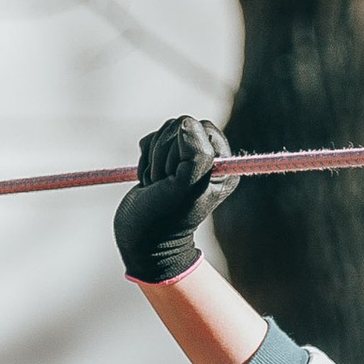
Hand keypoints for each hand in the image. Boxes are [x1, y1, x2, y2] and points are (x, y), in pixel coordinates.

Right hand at [115, 116, 238, 282]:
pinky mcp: (165, 160)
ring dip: (152, 158)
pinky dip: (144, 159)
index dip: (183, 146)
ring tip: (156, 185)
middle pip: (182, 125)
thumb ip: (195, 155)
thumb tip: (188, 122)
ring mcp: (186, 160)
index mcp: (223, 167)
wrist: (141, 241)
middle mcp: (209, 161)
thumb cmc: (162, 219)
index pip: (203, 129)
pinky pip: (151, 140)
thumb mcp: (184, 189)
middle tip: (164, 182)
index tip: (176, 175)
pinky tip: (148, 181)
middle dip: (164, 152)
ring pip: (165, 132)